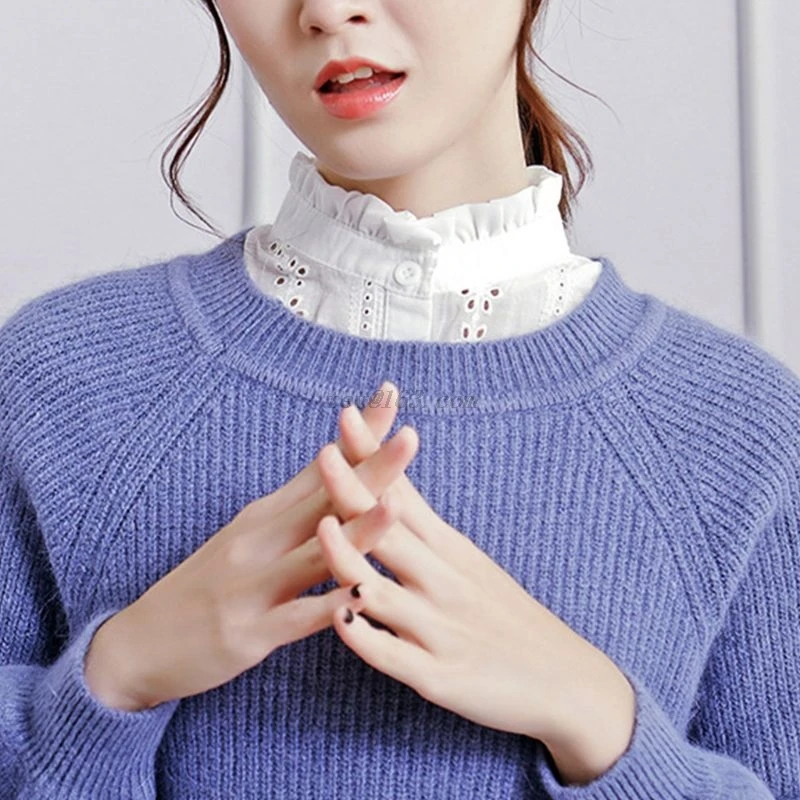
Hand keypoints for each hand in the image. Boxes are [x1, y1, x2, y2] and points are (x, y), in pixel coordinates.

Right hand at [84, 382, 416, 711]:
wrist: (141, 642)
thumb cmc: (209, 583)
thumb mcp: (249, 534)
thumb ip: (297, 506)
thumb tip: (340, 468)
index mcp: (267, 513)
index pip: (322, 465)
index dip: (358, 434)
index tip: (391, 395)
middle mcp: (261, 539)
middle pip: (325, 499)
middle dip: (371, 468)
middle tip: (411, 436)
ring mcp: (253, 584)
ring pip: (315, 553)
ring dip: (357, 530)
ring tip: (397, 507)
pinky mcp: (248, 631)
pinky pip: (295, 618)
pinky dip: (328, 608)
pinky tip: (360, 598)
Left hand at [313, 390, 634, 760]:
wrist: (566, 679)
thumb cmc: (507, 615)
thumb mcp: (468, 561)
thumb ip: (422, 528)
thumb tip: (386, 486)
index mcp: (448, 550)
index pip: (402, 494)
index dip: (372, 457)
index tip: (347, 414)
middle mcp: (443, 582)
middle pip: (390, 531)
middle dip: (354, 492)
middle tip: (325, 453)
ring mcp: (439, 629)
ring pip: (385, 590)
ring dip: (352, 559)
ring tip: (324, 528)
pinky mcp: (438, 676)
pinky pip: (394, 656)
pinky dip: (367, 637)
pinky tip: (342, 618)